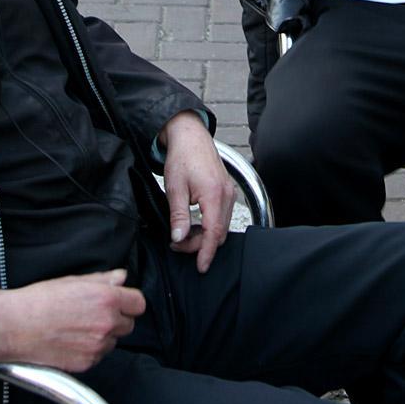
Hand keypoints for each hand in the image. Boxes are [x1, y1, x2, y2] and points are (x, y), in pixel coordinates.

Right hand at [0, 271, 145, 370]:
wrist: (14, 327)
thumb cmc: (39, 300)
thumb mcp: (72, 281)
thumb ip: (102, 280)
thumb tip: (121, 277)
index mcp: (106, 299)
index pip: (139, 303)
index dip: (129, 302)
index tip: (119, 302)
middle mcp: (106, 324)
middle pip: (129, 325)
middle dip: (116, 319)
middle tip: (93, 314)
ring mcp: (97, 346)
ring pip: (113, 342)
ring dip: (103, 336)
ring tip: (77, 328)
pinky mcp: (86, 363)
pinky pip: (98, 356)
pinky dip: (90, 350)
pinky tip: (71, 341)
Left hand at [159, 112, 234, 273]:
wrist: (190, 136)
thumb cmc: (182, 157)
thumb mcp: (174, 188)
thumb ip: (179, 216)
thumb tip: (179, 238)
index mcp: (214, 194)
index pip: (214, 233)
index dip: (206, 253)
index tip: (201, 266)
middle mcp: (227, 195)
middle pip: (219, 233)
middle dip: (200, 245)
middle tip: (177, 244)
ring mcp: (230, 193)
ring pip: (222, 226)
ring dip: (204, 236)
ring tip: (183, 234)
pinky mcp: (228, 191)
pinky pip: (223, 216)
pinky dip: (210, 226)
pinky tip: (195, 225)